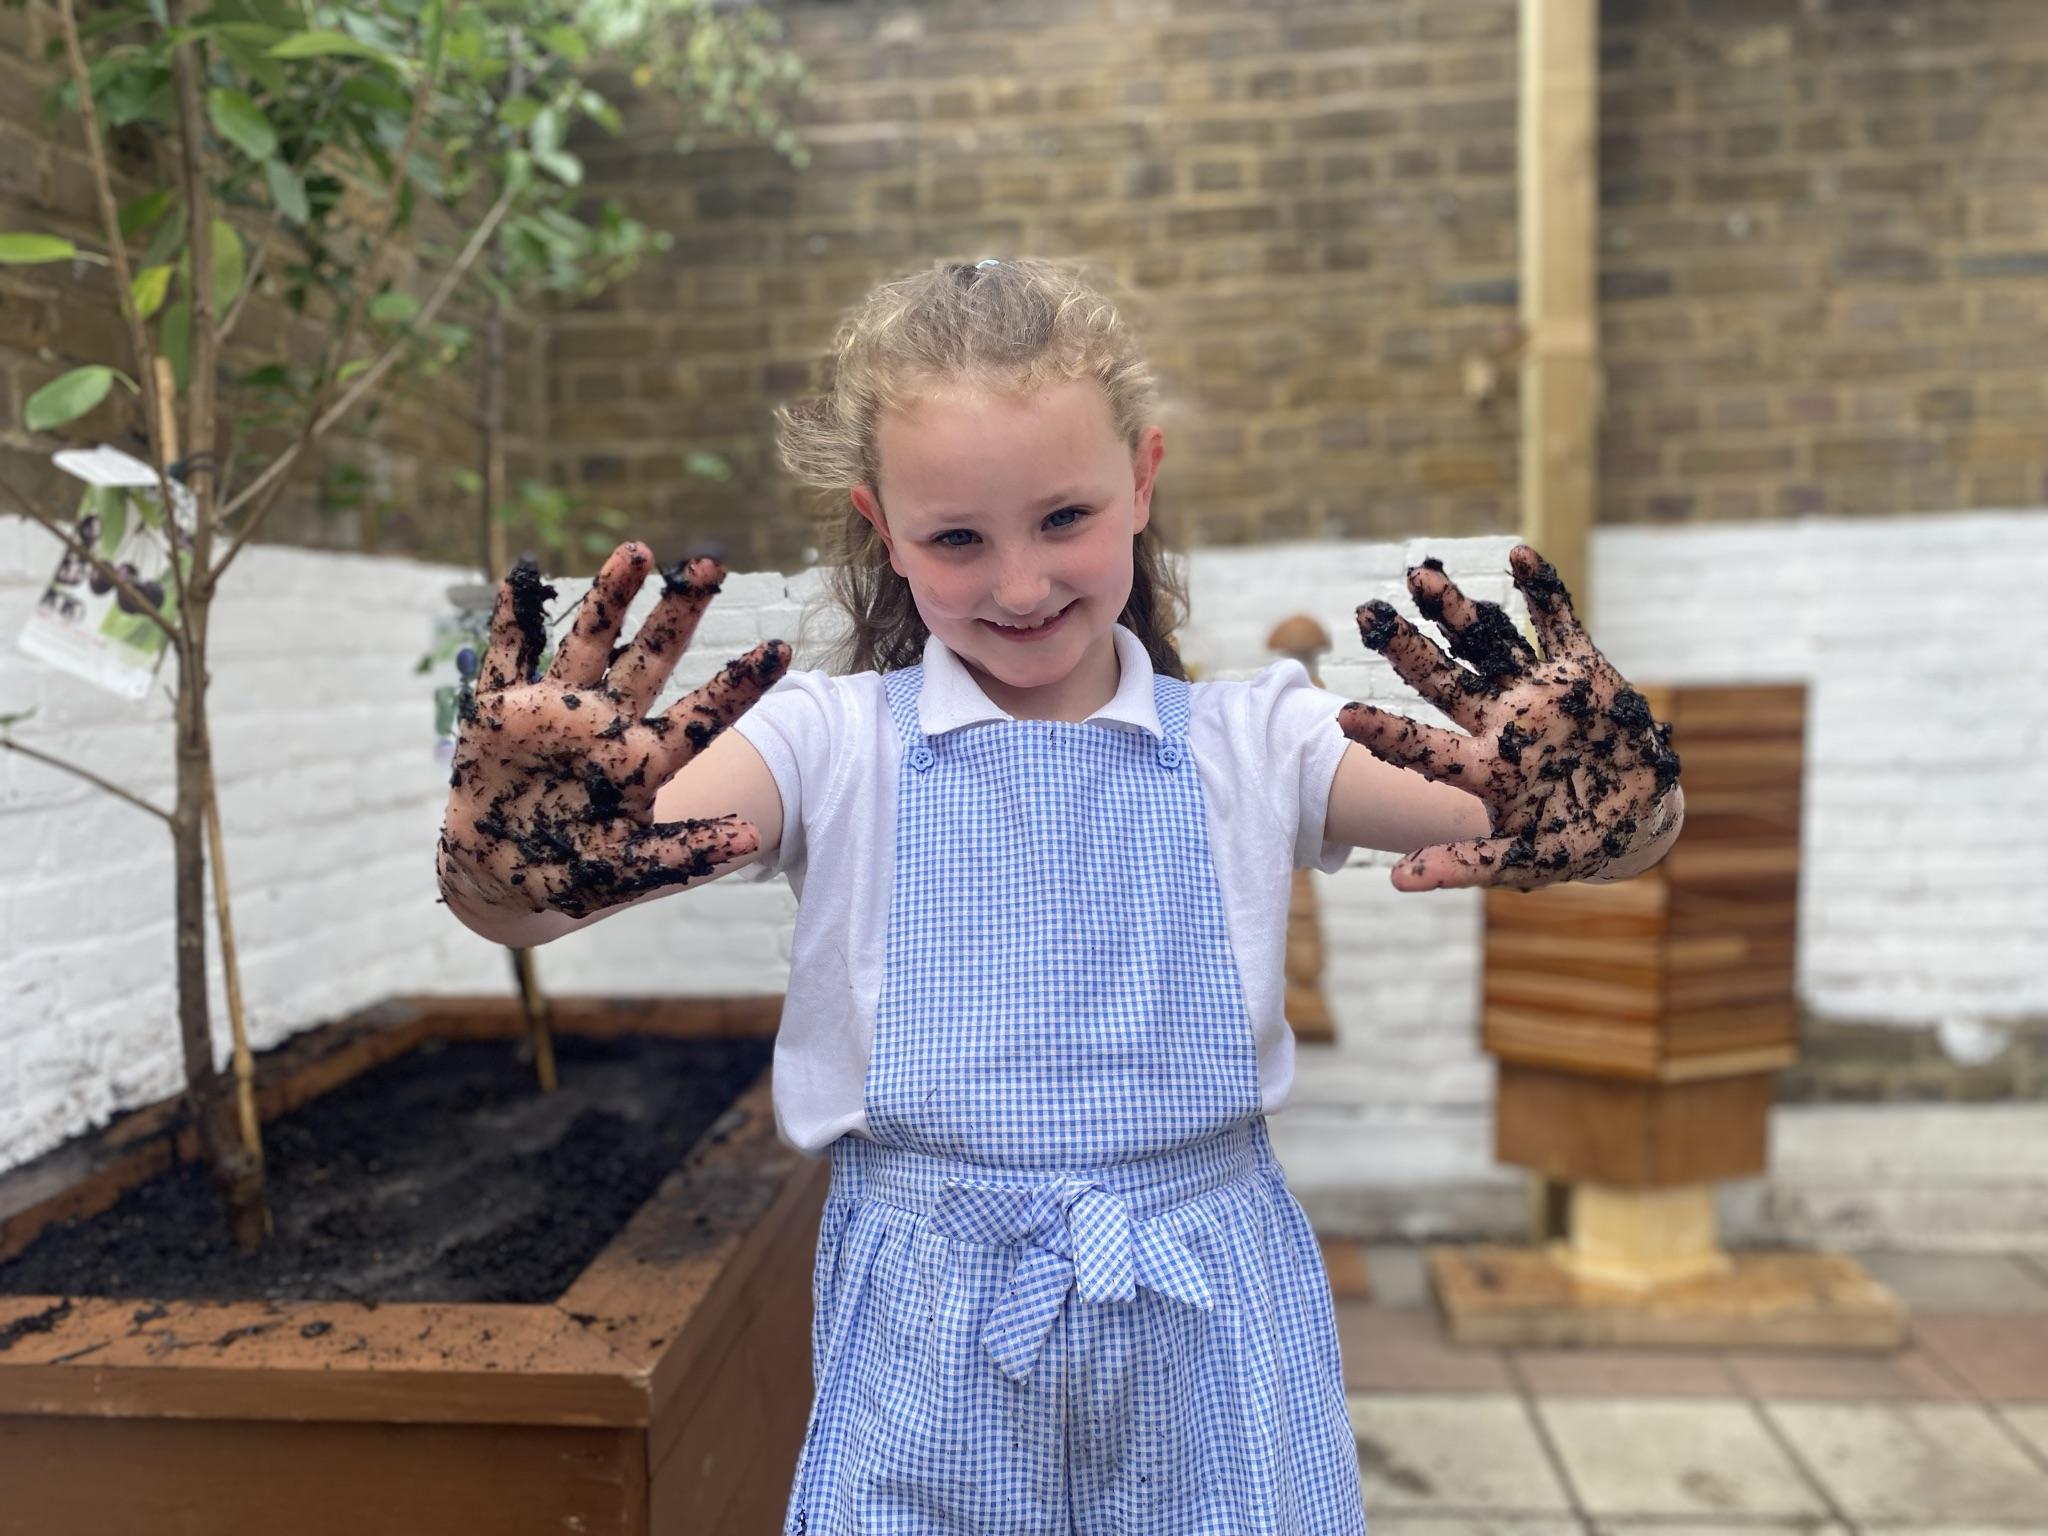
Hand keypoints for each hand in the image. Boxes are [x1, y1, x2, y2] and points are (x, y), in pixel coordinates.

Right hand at [437, 542, 789, 918]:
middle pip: (650, 658)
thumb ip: (684, 854)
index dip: (738, 684)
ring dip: (610, 596)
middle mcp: (605, 722)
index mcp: (641, 759)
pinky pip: (508, 654)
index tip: (782, 649)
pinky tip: (524, 575)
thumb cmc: (568, 873)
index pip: (700, 716)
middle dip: (679, 612)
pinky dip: (512, 618)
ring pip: (589, 641)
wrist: (496, 876)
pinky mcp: (500, 708)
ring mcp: (554, 709)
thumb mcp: (625, 872)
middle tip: (711, 563)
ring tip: (639, 551)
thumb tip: (753, 840)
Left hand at [1339, 544, 1680, 891]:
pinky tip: (1518, 556)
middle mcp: (1500, 722)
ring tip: (1420, 577)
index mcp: (1483, 768)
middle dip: (1406, 648)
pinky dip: (1543, 592)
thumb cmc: (1575, 842)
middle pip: (1442, 681)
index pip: (1422, 748)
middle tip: (1365, 613)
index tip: (1339, 716)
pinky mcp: (1582, 672)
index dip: (1384, 733)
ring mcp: (1538, 693)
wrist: (1639, 817)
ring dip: (1457, 612)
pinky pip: (1560, 625)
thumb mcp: (1525, 861)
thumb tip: (1398, 881)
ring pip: (1489, 645)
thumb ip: (1467, 866)